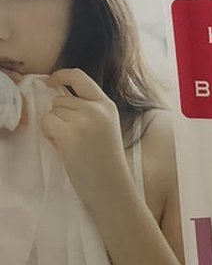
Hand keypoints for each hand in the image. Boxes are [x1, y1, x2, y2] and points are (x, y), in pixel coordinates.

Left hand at [40, 68, 134, 207]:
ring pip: (52, 112)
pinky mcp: (70, 134)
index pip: (79, 76)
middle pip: (60, 99)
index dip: (61, 76)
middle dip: (60, 116)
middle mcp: (97, 110)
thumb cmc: (107, 163)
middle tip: (75, 138)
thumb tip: (59, 95)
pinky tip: (66, 149)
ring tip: (73, 145)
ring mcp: (84, 121)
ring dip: (55, 128)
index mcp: (108, 106)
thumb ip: (89, 110)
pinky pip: (46, 123)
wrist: (113, 188)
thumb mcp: (106, 128)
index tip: (52, 82)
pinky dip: (50, 136)